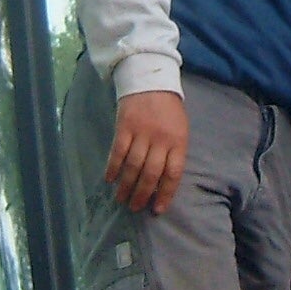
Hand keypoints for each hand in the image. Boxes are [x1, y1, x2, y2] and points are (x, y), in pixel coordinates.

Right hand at [106, 90, 187, 212]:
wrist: (151, 80)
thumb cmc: (168, 109)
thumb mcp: (180, 130)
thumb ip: (174, 152)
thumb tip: (164, 182)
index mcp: (178, 142)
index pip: (173, 174)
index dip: (165, 194)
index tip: (157, 209)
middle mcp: (161, 140)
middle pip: (151, 174)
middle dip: (142, 194)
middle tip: (135, 208)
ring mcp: (142, 133)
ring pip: (133, 166)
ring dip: (126, 186)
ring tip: (121, 199)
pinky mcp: (124, 127)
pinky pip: (117, 152)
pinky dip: (113, 168)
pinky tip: (109, 179)